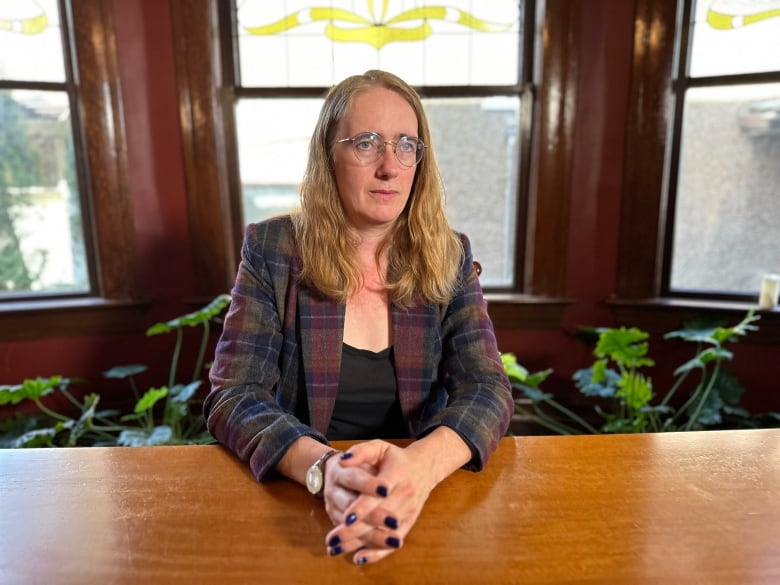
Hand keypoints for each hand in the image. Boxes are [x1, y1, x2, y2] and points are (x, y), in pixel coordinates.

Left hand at [323, 439, 436, 564]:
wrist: (423, 468)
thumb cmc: (395, 458)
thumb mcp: (380, 447)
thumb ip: (361, 452)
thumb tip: (342, 460)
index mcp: (397, 474)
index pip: (379, 493)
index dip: (363, 507)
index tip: (346, 518)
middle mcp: (405, 495)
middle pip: (379, 517)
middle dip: (355, 530)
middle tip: (333, 538)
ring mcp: (408, 511)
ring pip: (383, 532)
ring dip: (360, 543)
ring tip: (336, 548)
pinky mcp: (408, 523)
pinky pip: (392, 542)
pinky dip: (376, 553)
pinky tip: (358, 558)